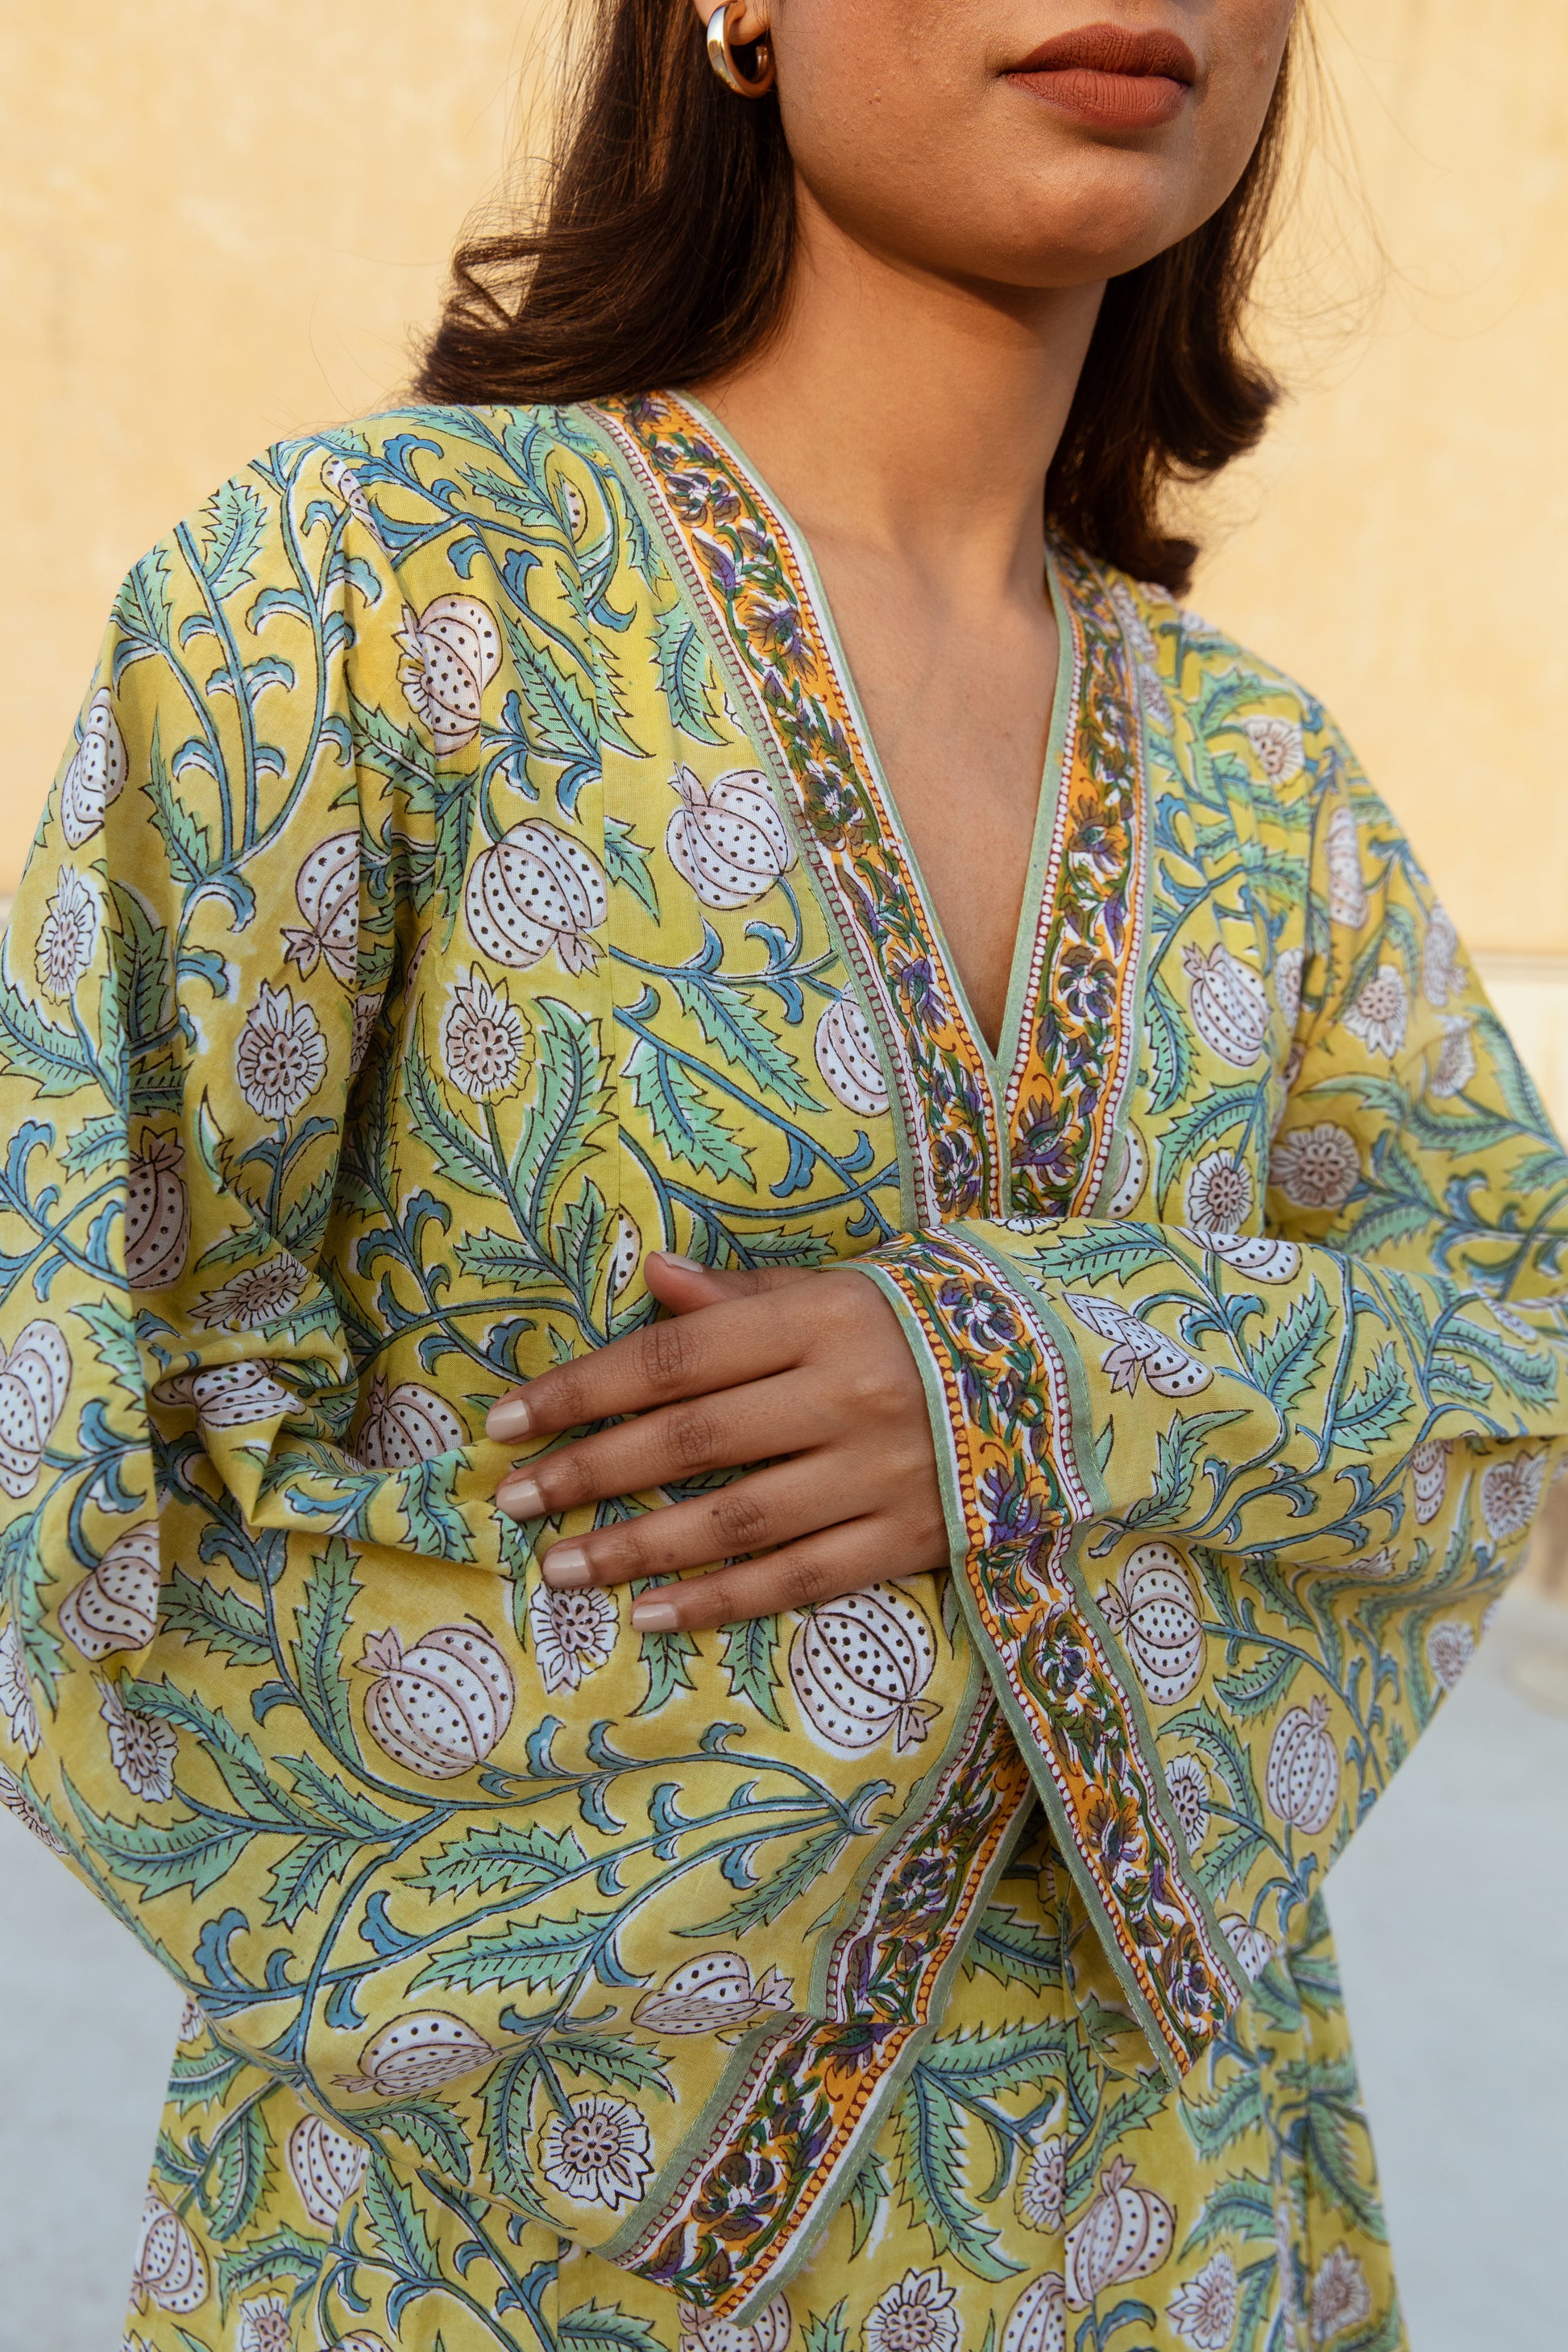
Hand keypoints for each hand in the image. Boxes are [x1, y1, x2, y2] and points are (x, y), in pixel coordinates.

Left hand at [486, 1254, 947, 1631]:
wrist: (1068, 1380)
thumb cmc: (929, 1325)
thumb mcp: (843, 1287)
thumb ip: (744, 1296)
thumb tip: (650, 1276)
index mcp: (820, 1317)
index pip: (676, 1358)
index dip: (583, 1390)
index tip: (507, 1421)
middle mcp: (845, 1393)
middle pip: (691, 1440)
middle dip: (590, 1473)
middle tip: (514, 1502)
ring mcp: (880, 1473)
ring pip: (736, 1519)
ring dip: (638, 1549)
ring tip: (563, 1569)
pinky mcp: (910, 1539)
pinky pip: (801, 1579)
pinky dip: (722, 1600)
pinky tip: (653, 1616)